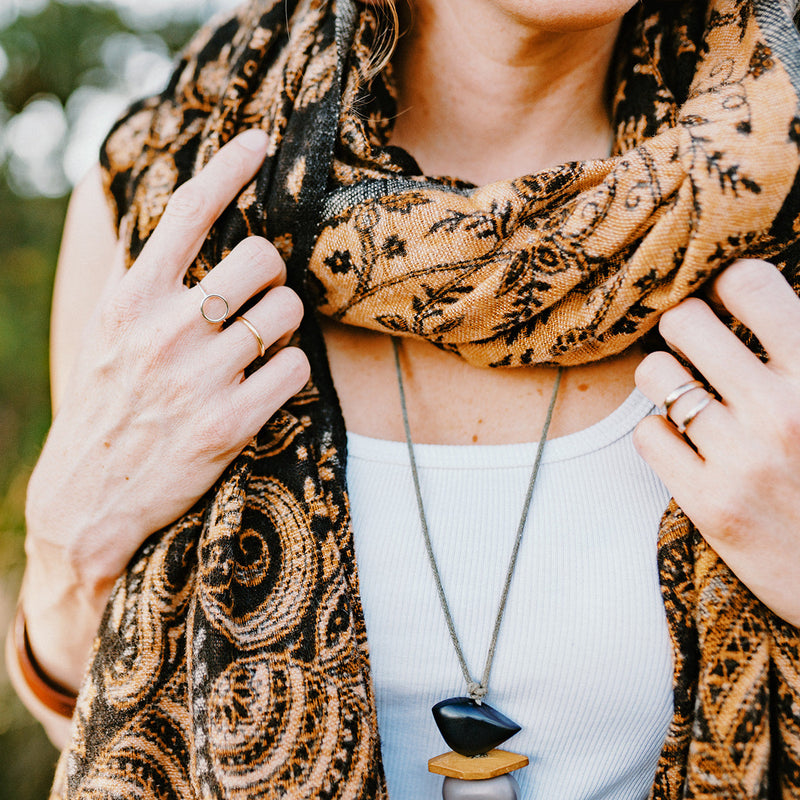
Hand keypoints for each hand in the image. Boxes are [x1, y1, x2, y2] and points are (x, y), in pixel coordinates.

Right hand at [25, 129, 309, 610]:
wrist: (87, 498)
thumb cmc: (107, 404)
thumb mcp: (109, 332)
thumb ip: (147, 280)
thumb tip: (183, 225)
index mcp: (131, 299)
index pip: (186, 211)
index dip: (228, 167)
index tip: (260, 140)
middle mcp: (164, 331)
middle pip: (260, 258)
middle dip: (274, 270)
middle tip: (262, 291)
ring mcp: (199, 378)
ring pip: (285, 312)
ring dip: (286, 320)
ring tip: (263, 339)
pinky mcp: (230, 424)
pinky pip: (296, 367)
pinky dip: (293, 367)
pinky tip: (271, 378)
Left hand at [634, 258, 799, 626]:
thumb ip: (798, 355)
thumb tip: (753, 300)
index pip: (749, 282)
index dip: (729, 285)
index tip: (728, 304)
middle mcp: (781, 411)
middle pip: (685, 321)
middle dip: (684, 328)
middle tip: (696, 347)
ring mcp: (741, 459)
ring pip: (654, 373)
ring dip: (663, 377)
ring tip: (685, 393)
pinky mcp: (709, 503)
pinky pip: (648, 434)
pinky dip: (660, 433)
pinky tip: (684, 444)